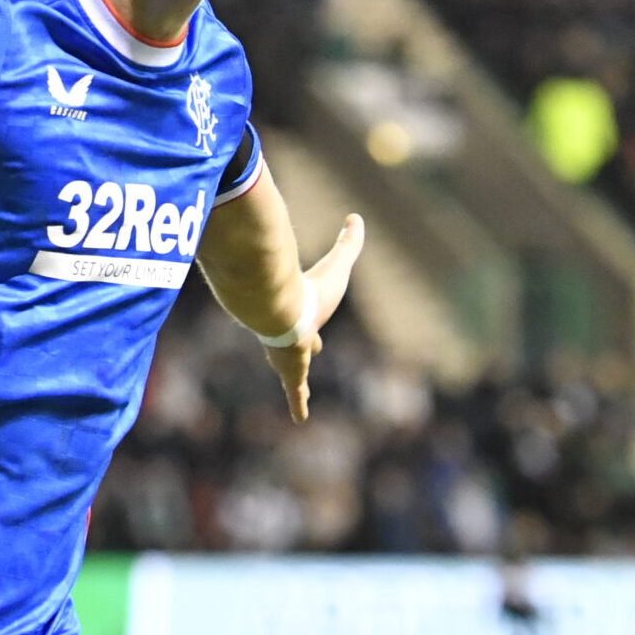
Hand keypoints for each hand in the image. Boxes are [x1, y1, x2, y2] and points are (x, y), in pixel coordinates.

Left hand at [266, 214, 365, 421]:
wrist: (278, 306)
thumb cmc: (309, 289)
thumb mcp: (337, 266)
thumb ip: (346, 244)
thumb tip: (356, 216)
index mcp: (299, 312)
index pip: (303, 317)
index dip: (309, 319)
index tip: (309, 325)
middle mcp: (290, 333)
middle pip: (298, 344)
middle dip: (302, 350)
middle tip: (305, 357)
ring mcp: (288, 353)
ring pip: (294, 370)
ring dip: (297, 382)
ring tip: (298, 396)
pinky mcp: (290, 369)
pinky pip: (295, 391)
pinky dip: (298, 404)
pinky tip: (298, 418)